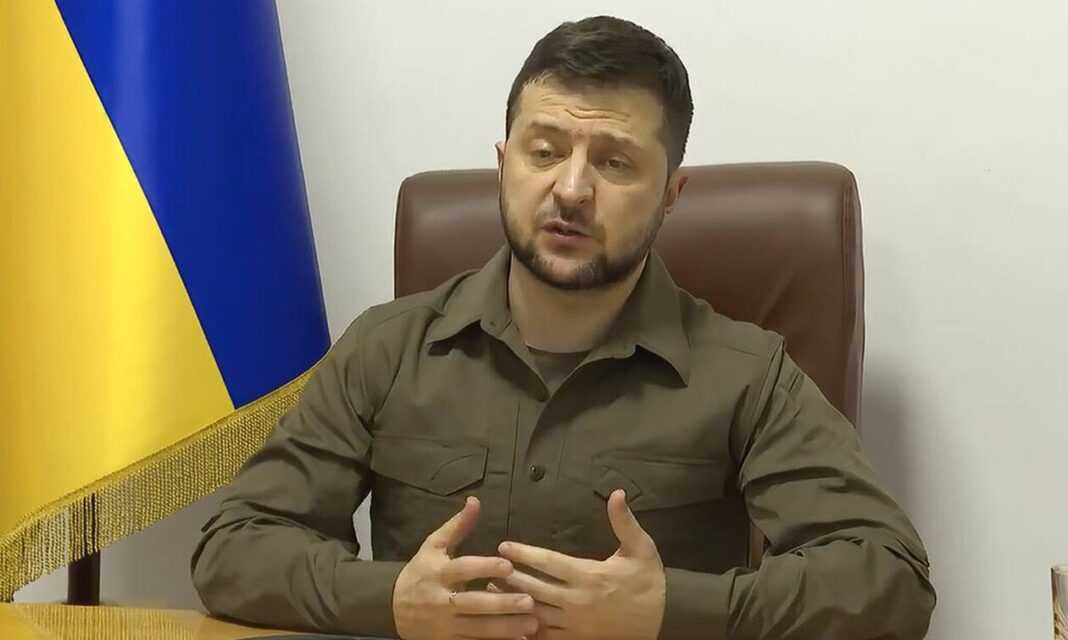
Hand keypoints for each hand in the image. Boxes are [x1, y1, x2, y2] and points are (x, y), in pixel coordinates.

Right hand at [393, 497, 539, 639]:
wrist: (390, 606)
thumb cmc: (421, 571)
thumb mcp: (433, 545)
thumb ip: (457, 526)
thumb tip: (475, 501)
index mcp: (438, 573)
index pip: (462, 569)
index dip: (484, 567)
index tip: (509, 565)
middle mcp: (440, 600)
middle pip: (472, 604)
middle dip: (501, 604)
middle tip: (529, 601)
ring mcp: (443, 626)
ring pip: (477, 629)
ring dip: (505, 628)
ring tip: (532, 624)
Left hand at [497, 490, 665, 639]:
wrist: (666, 620)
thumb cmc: (649, 581)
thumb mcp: (641, 547)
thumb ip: (624, 521)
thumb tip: (616, 493)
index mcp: (589, 575)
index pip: (549, 563)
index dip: (524, 554)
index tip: (504, 546)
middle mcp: (578, 601)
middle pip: (535, 588)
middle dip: (510, 578)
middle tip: (489, 568)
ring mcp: (576, 624)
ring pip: (536, 614)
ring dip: (513, 602)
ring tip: (493, 592)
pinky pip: (546, 638)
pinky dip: (527, 630)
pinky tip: (512, 621)